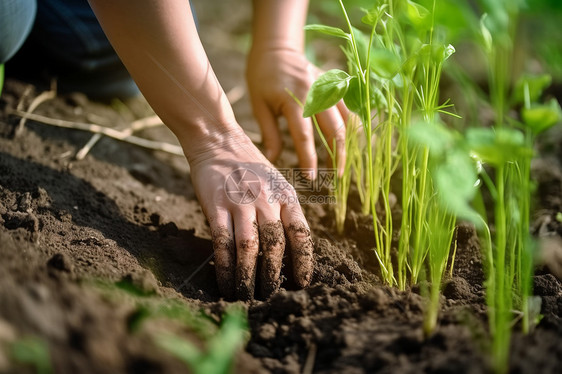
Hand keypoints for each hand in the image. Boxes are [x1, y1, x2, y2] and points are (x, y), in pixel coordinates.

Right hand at [183, 128, 313, 299]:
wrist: (219, 141)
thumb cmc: (250, 167)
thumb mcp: (276, 183)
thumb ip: (283, 210)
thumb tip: (290, 249)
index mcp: (286, 196)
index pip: (301, 233)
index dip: (304, 261)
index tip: (303, 283)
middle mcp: (266, 200)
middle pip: (275, 245)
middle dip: (274, 276)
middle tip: (271, 296)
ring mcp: (241, 202)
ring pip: (249, 248)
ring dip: (249, 277)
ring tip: (248, 296)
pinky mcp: (216, 206)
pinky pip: (223, 242)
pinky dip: (224, 267)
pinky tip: (225, 282)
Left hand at [246, 48, 349, 174]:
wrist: (276, 48)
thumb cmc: (262, 78)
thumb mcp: (259, 106)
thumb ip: (269, 133)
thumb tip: (273, 160)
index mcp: (294, 100)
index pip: (304, 137)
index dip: (309, 159)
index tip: (311, 177)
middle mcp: (315, 94)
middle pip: (334, 131)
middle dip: (336, 156)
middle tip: (335, 178)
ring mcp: (328, 88)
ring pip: (346, 120)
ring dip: (347, 144)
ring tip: (342, 164)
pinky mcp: (334, 85)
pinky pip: (348, 108)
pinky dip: (351, 126)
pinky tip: (349, 142)